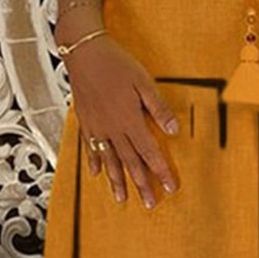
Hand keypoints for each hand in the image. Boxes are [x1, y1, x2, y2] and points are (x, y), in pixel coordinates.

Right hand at [60, 32, 180, 208]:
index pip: (149, 153)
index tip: (169, 188)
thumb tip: (175, 130)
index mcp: (130, 120)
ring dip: (116, 181)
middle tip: (149, 204)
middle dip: (141, 184)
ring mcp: (96, 127)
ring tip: (122, 199)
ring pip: (108, 160)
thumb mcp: (144, 82)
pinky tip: (96, 174)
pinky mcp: (85, 121)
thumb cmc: (116, 64)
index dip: (160, 171)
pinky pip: (90, 148)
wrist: (84, 53)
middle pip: (130, 163)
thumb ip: (158, 108)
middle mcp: (112, 129)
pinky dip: (94, 162)